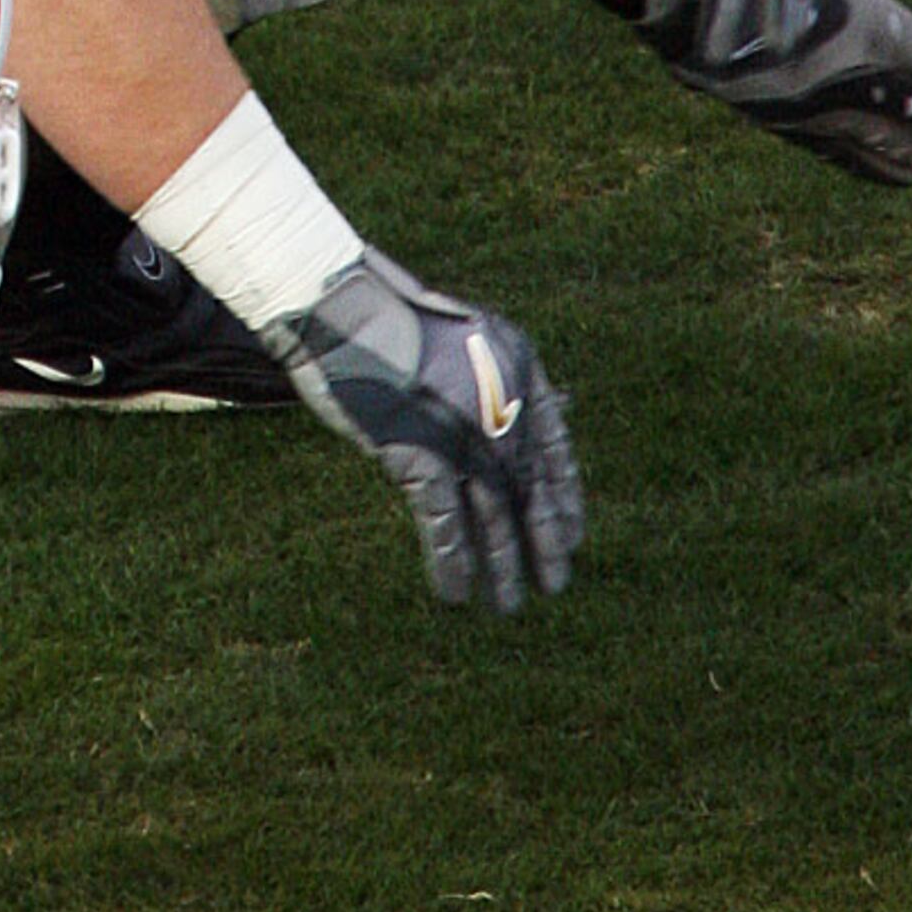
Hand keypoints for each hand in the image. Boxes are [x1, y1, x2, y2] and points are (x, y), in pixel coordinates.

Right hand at [268, 248, 582, 613]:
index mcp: (518, 370)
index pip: (555, 448)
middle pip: (527, 489)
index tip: (572, 538)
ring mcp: (463, 434)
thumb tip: (522, 427)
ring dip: (501, 567)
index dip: (565, 498)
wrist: (339, 306)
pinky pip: (443, 524)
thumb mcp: (459, 342)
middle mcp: (500, 406)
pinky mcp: (420, 456)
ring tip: (508, 605)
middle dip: (541, 542)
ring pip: (492, 516)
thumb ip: (488, 386)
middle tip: (554, 585)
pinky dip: (451, 562)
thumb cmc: (387, 320)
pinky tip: (455, 592)